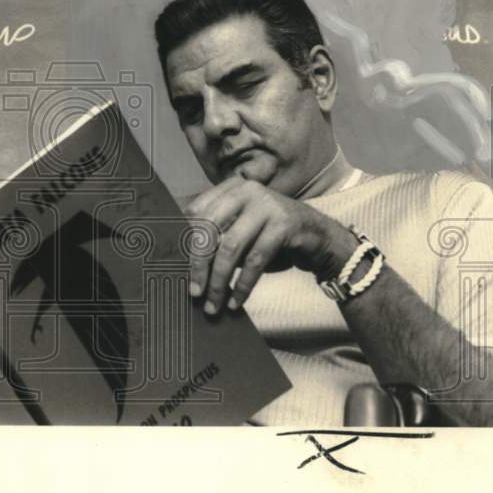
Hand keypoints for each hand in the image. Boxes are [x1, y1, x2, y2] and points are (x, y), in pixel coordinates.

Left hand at [183, 177, 357, 314]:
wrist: (318, 235)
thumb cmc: (270, 235)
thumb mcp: (240, 226)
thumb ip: (216, 233)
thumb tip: (180, 261)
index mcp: (230, 187)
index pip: (196, 211)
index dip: (184, 240)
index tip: (175, 267)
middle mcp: (246, 190)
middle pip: (209, 228)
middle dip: (199, 264)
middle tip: (193, 292)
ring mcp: (266, 205)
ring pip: (231, 247)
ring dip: (219, 281)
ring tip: (212, 304)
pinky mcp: (284, 224)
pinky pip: (256, 260)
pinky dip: (243, 285)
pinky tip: (236, 302)